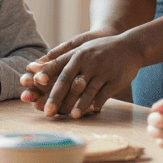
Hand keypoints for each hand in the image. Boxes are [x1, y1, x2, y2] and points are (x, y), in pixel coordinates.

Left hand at [27, 31, 142, 117]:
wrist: (131, 46)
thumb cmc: (100, 50)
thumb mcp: (82, 49)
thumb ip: (60, 58)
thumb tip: (34, 68)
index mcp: (78, 54)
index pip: (58, 67)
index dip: (45, 78)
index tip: (32, 87)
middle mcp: (88, 61)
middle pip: (69, 82)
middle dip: (57, 98)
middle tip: (47, 112)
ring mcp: (103, 70)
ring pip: (87, 90)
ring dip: (77, 104)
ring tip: (69, 116)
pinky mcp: (115, 79)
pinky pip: (104, 94)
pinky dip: (96, 104)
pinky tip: (90, 112)